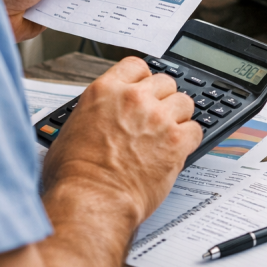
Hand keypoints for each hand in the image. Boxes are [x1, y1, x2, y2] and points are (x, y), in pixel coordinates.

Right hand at [41, 57, 202, 226]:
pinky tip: (178, 149)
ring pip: (184, 102)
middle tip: (156, 118)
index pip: (136, 66)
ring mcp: (158, 118)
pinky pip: (196, 129)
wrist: (92, 200)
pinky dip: (189, 139)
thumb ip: (93, 114)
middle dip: (162, 99)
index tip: (144, 90)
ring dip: (178, 117)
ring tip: (168, 134)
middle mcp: (134, 99)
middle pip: (164, 82)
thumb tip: (98, 118)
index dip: (142, 80)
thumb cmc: (76, 174)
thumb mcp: (71, 130)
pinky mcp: (176, 141)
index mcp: (106, 91)